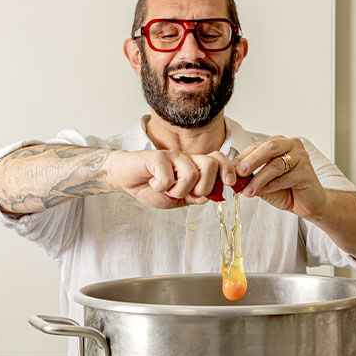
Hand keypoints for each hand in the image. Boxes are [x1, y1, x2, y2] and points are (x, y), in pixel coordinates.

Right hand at [105, 149, 236, 208]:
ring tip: (167, 190)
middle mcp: (187, 158)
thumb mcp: (177, 199)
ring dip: (179, 190)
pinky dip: (161, 187)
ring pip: (192, 174)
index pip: (220, 161)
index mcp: (195, 166)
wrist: (125, 179)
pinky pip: (169, 177)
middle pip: (212, 165)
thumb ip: (194, 197)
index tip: (230, 184)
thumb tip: (212, 197)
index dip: (228, 171)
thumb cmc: (151, 186)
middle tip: (187, 194)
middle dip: (204, 187)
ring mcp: (173, 156)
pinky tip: (154, 183)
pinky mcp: (157, 157)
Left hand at [233, 136, 325, 218]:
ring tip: (247, 191)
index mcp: (278, 143)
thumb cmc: (286, 189)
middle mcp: (291, 145)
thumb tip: (232, 176)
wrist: (307, 203)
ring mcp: (301, 157)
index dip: (242, 157)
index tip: (229, 169)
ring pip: (276, 165)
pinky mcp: (306, 172)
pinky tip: (262, 192)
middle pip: (269, 148)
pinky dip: (271, 186)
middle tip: (239, 173)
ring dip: (259, 179)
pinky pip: (286, 178)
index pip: (257, 146)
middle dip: (251, 161)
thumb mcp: (263, 182)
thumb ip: (250, 177)